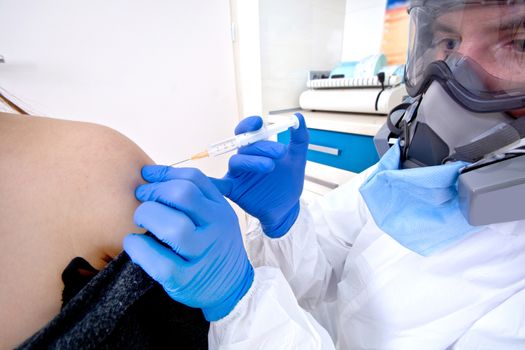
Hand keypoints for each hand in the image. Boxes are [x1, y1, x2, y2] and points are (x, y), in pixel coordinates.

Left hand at [124, 166, 253, 320]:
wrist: (232, 287)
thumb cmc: (214, 246)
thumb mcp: (216, 217)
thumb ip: (195, 196)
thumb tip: (152, 174)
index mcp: (221, 210)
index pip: (194, 179)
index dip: (164, 173)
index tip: (146, 175)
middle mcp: (216, 229)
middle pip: (183, 196)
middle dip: (155, 192)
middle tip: (141, 198)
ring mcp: (202, 255)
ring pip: (173, 228)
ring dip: (148, 217)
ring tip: (140, 220)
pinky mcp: (187, 280)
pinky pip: (160, 262)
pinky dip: (140, 249)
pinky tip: (133, 243)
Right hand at [210, 113, 308, 237]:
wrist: (288, 208)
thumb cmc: (288, 182)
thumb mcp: (298, 159)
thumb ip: (299, 138)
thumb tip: (298, 117)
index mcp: (256, 148)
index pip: (246, 131)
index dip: (249, 124)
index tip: (259, 123)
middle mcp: (244, 159)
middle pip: (244, 145)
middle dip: (262, 146)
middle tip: (281, 153)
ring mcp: (237, 174)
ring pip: (236, 161)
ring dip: (252, 161)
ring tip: (270, 166)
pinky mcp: (233, 190)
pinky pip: (219, 185)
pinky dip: (212, 183)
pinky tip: (210, 182)